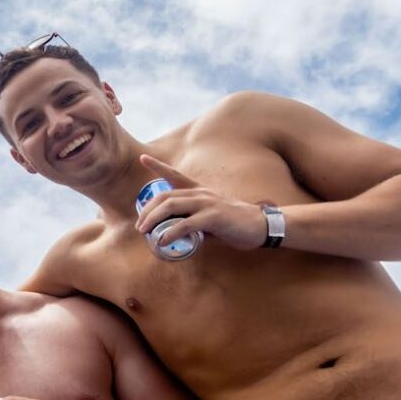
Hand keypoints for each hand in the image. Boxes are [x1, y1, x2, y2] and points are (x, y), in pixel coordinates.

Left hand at [135, 155, 270, 249]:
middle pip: (165, 196)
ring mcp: (207, 203)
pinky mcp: (213, 217)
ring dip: (154, 219)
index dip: (158, 166)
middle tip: (140, 226)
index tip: (143, 158)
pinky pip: (186, 224)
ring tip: (145, 232)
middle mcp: (201, 193)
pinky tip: (163, 241)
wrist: (261, 225)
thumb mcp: (211, 219)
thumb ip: (194, 223)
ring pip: (172, 206)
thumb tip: (178, 235)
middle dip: (148, 210)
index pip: (175, 175)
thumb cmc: (235, 224)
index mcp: (200, 191)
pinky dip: (171, 233)